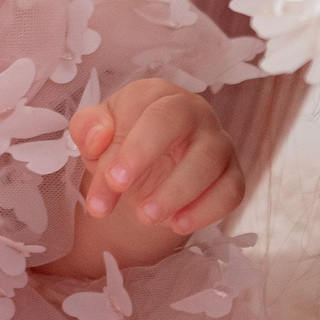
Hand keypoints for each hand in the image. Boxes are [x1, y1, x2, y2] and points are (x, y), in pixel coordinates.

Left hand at [69, 77, 245, 236]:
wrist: (146, 173)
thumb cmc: (120, 144)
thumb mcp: (94, 136)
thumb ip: (87, 130)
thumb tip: (98, 135)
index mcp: (157, 95)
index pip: (149, 112)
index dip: (133, 147)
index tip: (112, 180)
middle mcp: (194, 112)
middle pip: (180, 122)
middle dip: (152, 159)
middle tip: (126, 195)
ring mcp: (218, 143)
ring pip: (209, 161)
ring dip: (177, 193)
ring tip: (145, 217)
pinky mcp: (232, 174)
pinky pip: (231, 190)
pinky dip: (206, 211)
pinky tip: (176, 224)